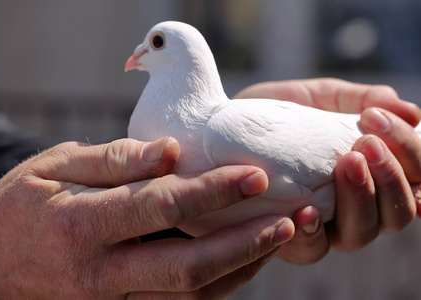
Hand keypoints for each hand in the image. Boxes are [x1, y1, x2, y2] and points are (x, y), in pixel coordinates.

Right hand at [0, 137, 293, 298]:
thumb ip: (113, 161)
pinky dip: (218, 284)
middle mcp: (99, 275)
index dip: (213, 191)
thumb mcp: (55, 166)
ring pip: (191, 297)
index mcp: (81, 227)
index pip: (161, 208)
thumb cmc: (23, 204)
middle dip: (246, 245)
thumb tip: (171, 151)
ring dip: (242, 269)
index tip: (254, 174)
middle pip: (188, 269)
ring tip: (279, 238)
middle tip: (289, 220)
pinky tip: (243, 258)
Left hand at [234, 78, 420, 263]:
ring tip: (345, 163)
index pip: (415, 175)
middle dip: (390, 177)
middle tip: (364, 143)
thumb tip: (410, 111)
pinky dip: (315, 233)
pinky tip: (307, 210)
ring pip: (362, 233)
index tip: (376, 117)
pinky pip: (313, 250)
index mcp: (370, 172)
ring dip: (361, 199)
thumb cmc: (276, 114)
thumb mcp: (317, 97)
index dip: (411, 151)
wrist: (223, 129)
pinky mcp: (289, 237)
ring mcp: (324, 225)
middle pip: (397, 212)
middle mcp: (354, 204)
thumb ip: (357, 101)